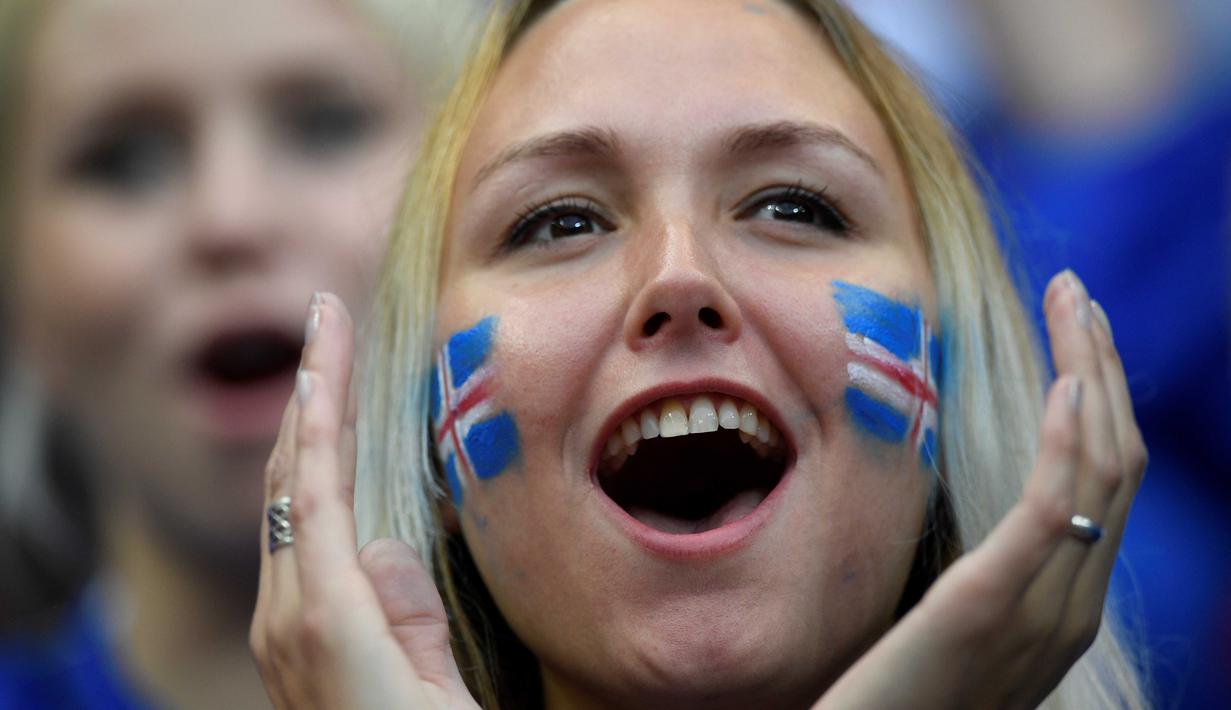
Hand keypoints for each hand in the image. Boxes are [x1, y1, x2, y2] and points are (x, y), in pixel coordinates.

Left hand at [249, 293, 476, 709]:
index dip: (322, 392)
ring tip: (332, 371)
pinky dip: (310, 483)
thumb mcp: (444, 697)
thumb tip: (380, 540)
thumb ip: (410, 617)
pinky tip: (329, 468)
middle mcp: (287, 615)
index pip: (317, 477)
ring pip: (285, 504)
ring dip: (306, 431)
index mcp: (325, 617)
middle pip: (289, 477)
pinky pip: (295, 539)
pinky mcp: (292, 641)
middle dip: (305, 390)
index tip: (327, 320)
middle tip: (326, 319)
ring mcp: (281, 630)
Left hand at [816, 271, 1146, 708]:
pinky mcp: (989, 607)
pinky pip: (1050, 511)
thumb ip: (986, 575)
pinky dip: (1070, 441)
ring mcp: (1042, 611)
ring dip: (1092, 375)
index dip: (1102, 400)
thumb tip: (983, 523)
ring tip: (1076, 305)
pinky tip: (1069, 383)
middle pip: (1117, 463)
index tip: (1079, 333)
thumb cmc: (900, 699)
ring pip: (1101, 471)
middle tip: (1081, 295)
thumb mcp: (956, 627)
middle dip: (1103, 368)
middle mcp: (1072, 604)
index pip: (1105, 483)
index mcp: (1063, 603)